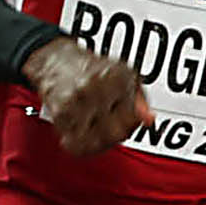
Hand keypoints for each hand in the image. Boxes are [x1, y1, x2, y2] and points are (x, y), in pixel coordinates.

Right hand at [21, 36, 152, 157]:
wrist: (56, 60)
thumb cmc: (92, 68)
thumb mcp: (125, 76)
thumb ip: (140, 100)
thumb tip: (149, 120)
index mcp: (115, 76)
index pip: (133, 117)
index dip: (134, 124)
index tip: (129, 120)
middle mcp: (94, 87)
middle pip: (116, 133)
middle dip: (117, 135)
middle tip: (113, 126)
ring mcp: (75, 100)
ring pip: (95, 142)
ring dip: (99, 143)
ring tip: (97, 132)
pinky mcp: (60, 112)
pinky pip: (75, 143)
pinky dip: (80, 144)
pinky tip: (82, 134)